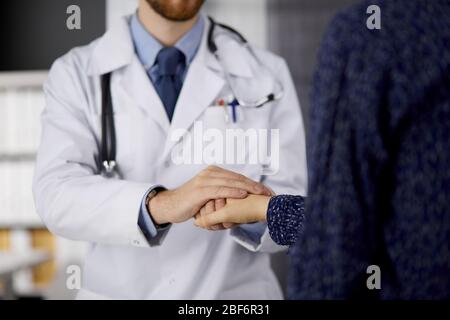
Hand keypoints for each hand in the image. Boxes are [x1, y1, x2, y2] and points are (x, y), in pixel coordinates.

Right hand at [148, 166, 271, 224]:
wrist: (170, 206)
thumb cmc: (191, 203)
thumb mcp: (209, 196)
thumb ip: (223, 194)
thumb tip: (240, 200)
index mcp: (214, 172)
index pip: (238, 177)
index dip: (253, 183)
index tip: (267, 191)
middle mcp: (210, 173)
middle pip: (238, 178)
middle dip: (255, 185)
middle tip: (269, 192)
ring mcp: (205, 180)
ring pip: (231, 183)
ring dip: (248, 188)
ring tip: (261, 193)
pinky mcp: (200, 190)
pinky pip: (220, 190)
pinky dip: (233, 192)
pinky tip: (244, 195)